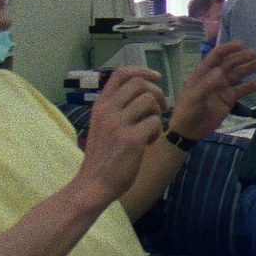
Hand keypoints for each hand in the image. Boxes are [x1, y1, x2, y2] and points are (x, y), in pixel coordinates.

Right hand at [79, 67, 167, 201]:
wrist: (93, 184)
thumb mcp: (101, 125)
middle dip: (157, 93)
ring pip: (149, 101)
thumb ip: (116, 108)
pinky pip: (155, 123)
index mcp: (100, 105)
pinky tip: (148, 143)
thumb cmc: (101, 157)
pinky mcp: (131, 139)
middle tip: (161, 109)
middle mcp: (107, 110)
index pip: (120, 74)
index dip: (142, 70)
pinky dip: (156, 132)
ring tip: (150, 131)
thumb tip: (141, 93)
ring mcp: (118, 124)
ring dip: (156, 114)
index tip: (156, 77)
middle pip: (139, 84)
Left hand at [168, 42, 255, 139]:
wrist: (189, 131)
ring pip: (238, 75)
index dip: (227, 49)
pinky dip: (252, 86)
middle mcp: (214, 77)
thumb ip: (207, 84)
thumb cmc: (187, 111)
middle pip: (230, 64)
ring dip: (249, 69)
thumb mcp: (194, 97)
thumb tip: (220, 71)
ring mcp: (223, 88)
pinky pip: (242, 90)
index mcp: (203, 73)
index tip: (240, 44)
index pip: (216, 56)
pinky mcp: (229, 99)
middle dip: (242, 57)